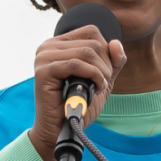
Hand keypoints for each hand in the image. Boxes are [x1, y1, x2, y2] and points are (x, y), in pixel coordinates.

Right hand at [28, 25, 126, 160]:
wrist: (62, 129)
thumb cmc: (78, 104)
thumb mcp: (101, 78)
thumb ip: (112, 61)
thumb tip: (116, 43)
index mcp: (59, 44)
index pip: (91, 31)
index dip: (106, 50)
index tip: (105, 71)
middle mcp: (48, 46)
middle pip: (92, 42)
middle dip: (106, 64)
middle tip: (103, 83)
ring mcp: (44, 57)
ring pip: (87, 52)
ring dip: (101, 72)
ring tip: (100, 87)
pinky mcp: (44, 70)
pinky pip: (76, 64)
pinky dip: (93, 76)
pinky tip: (96, 88)